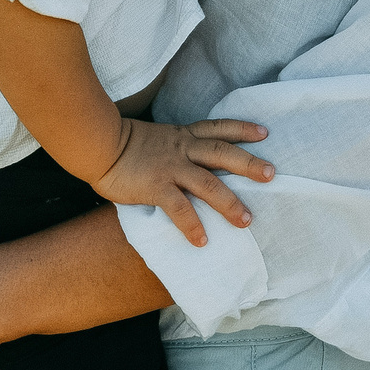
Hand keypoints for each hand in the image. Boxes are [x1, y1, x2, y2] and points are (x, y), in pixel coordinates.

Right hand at [91, 117, 274, 247]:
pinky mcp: (155, 186)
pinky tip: (202, 242)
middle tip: (272, 173)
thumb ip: (171, 150)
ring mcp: (170, 167)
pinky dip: (191, 225)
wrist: (97, 143)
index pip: (218, 128)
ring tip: (246, 220)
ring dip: (229, 202)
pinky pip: (178, 208)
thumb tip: (183, 167)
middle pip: (222, 153)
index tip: (264, 133)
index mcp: (182, 135)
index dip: (242, 129)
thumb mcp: (154, 139)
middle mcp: (182, 149)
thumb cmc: (120, 143)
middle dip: (248, 163)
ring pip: (208, 183)